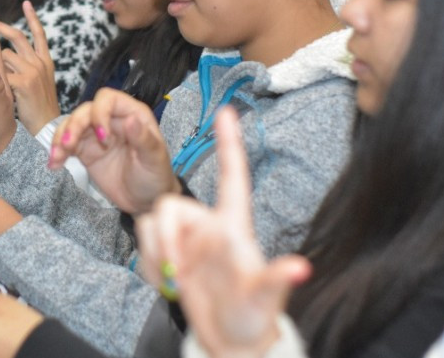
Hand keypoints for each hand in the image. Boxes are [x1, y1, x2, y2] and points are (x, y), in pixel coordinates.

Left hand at [0, 0, 58, 135]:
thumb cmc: (39, 110)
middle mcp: (40, 63)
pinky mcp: (23, 82)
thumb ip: (27, 68)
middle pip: (17, 37)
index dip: (33, 18)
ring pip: (4, 55)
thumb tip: (8, 56)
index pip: (39, 34)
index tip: (27, 2)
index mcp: (45, 62)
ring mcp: (32, 71)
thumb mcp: (39, 84)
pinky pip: (1, 72)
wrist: (44, 130)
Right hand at [50, 88, 178, 213]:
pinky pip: (67, 145)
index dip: (99, 112)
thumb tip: (132, 119)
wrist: (145, 201)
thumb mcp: (154, 159)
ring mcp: (95, 135)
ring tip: (56, 156)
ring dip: (60, 138)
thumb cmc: (155, 176)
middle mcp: (112, 120)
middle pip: (85, 111)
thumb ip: (144, 139)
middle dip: (74, 126)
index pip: (108, 99)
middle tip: (69, 146)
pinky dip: (58, 152)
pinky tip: (54, 164)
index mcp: (132, 114)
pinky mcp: (85, 152)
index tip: (102, 136)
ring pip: (72, 126)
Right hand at [136, 107, 310, 357]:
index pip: (233, 176)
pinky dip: (149, 264)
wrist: (230, 339)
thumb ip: (276, 280)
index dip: (230, 143)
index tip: (226, 110)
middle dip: (164, 238)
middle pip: (170, 206)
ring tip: (174, 281)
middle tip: (175, 273)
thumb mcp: (265, 298)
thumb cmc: (253, 316)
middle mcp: (208, 225)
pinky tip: (167, 283)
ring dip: (155, 253)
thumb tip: (299, 269)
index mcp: (234, 225)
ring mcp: (187, 238)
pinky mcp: (169, 253)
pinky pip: (144, 242)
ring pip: (152, 222)